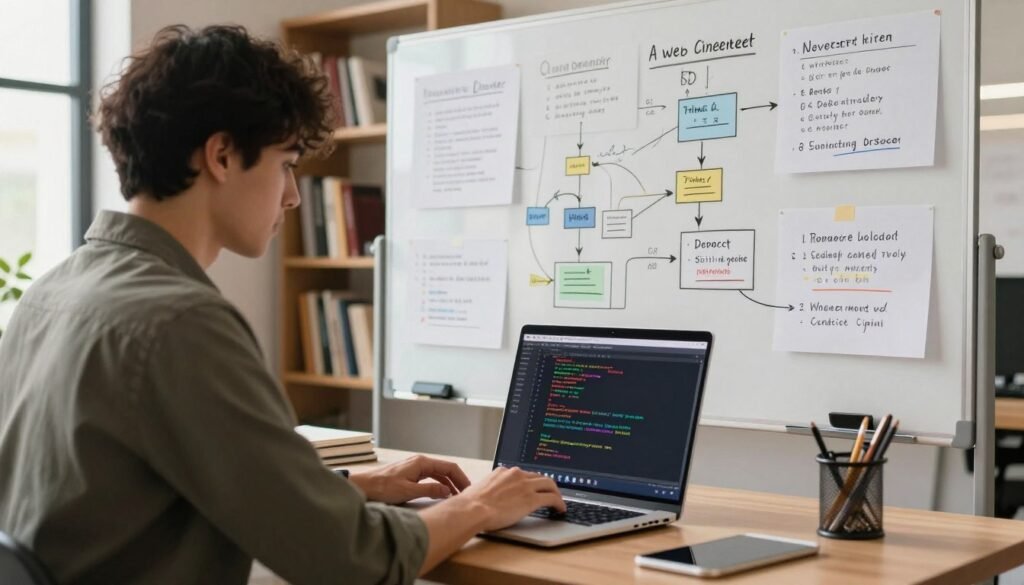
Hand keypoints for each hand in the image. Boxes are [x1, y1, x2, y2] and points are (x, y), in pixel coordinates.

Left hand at [348, 455, 470, 503]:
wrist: (363, 487)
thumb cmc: (382, 487)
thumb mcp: (408, 491)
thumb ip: (429, 490)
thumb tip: (447, 491)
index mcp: (421, 463)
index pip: (449, 467)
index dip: (461, 478)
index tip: (469, 489)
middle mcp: (420, 462)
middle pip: (445, 470)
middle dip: (457, 481)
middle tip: (466, 495)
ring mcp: (415, 468)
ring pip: (438, 474)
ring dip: (448, 484)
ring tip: (456, 496)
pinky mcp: (410, 475)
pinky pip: (430, 478)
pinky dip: (439, 484)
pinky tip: (441, 493)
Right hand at [457, 466, 564, 530]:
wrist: (473, 509)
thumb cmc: (470, 504)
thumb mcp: (479, 490)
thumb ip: (489, 490)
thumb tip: (488, 498)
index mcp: (503, 472)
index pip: (523, 474)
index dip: (530, 482)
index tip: (533, 487)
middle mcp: (516, 474)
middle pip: (538, 476)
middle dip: (546, 485)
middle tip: (550, 493)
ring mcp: (525, 485)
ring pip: (549, 483)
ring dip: (555, 492)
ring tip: (558, 501)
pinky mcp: (532, 498)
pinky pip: (552, 498)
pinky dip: (559, 502)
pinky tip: (560, 509)